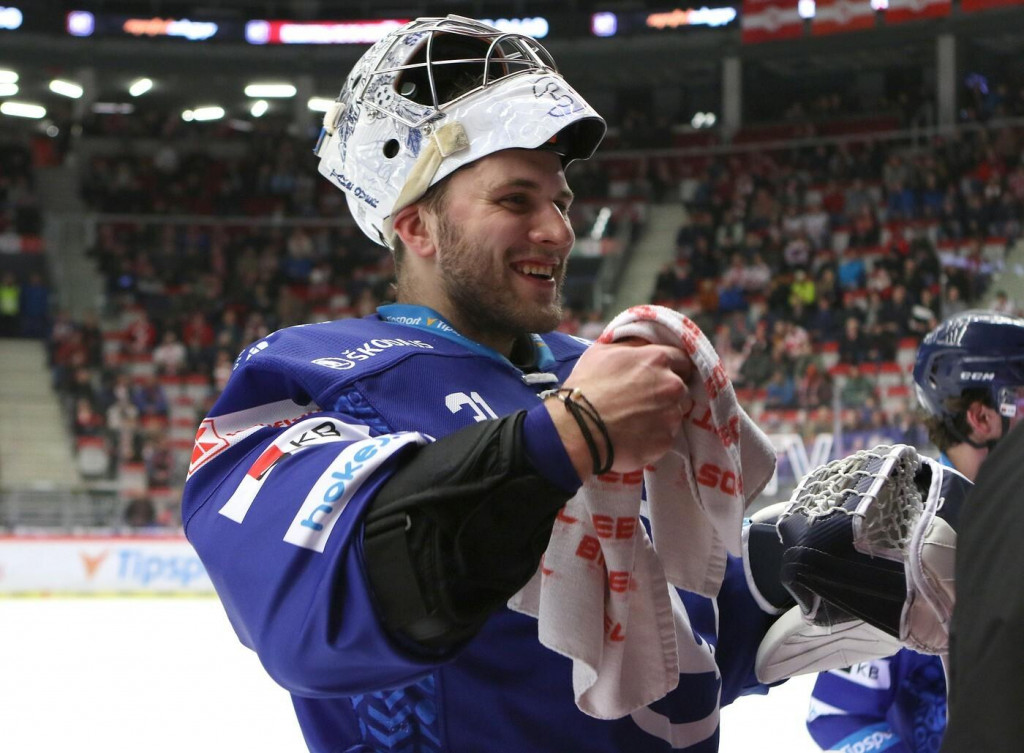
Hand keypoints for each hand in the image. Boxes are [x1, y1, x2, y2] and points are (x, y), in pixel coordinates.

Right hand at [549, 341, 692, 477]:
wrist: (577, 428)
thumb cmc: (586, 386)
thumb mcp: (601, 352)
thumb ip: (630, 346)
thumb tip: (641, 346)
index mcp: (658, 359)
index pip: (681, 359)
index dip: (671, 367)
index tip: (658, 376)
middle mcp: (672, 385)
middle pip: (681, 388)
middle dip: (666, 393)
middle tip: (644, 401)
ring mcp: (671, 414)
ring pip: (675, 413)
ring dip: (663, 415)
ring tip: (638, 421)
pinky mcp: (666, 440)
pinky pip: (666, 436)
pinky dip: (654, 436)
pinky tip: (635, 436)